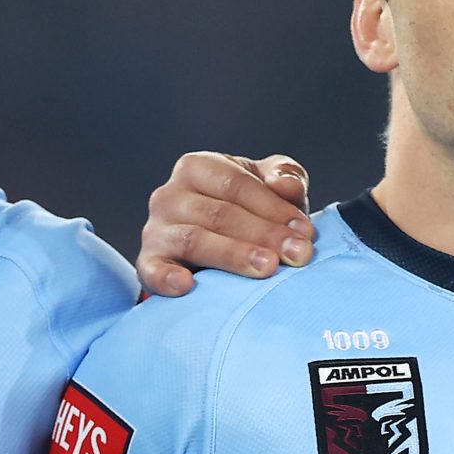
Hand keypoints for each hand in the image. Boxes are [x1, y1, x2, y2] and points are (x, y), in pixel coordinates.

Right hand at [136, 153, 314, 296]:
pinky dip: (166, 278)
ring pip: (195, 240)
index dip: (274, 207)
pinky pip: (152, 270)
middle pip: (219, 213)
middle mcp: (170, 194)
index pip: (236, 184)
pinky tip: (187, 287)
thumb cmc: (247, 210)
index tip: (305, 231)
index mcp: (197, 167)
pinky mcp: (148, 262)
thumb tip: (286, 186)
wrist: (216, 246)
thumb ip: (284, 177)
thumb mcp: (268, 187)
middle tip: (299, 254)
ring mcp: (156, 229)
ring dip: (234, 255)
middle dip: (264, 234)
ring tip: (267, 267)